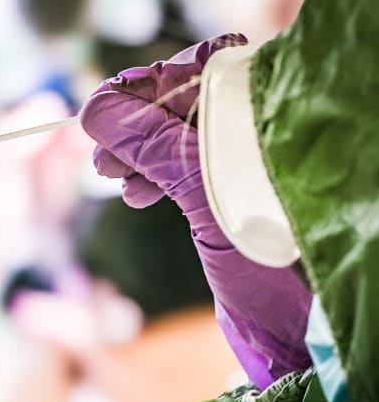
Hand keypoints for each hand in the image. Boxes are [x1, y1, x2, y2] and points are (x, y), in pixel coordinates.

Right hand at [79, 34, 311, 387]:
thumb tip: (96, 109)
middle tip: (101, 161)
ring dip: (138, 151)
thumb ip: (156, 146)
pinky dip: (155, 173)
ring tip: (114, 179)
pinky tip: (136, 195)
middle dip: (134, 123)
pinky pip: (186, 163)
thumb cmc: (276, 267)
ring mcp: (252, 160)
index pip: (202, 66)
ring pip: (180, 132)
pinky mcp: (239, 191)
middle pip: (186, 97)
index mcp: (276, 113)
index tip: (98, 116)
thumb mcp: (210, 198)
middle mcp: (267, 127)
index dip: (144, 86)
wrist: (306, 335)